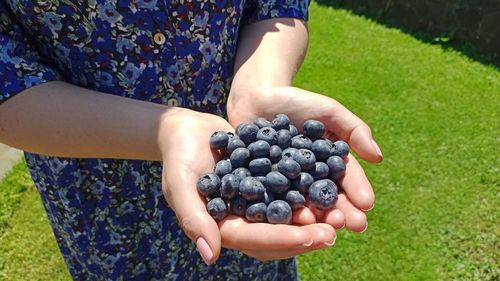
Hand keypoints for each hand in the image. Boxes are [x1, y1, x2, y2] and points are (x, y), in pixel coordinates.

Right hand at [158, 108, 335, 263]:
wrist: (188, 130)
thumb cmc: (179, 156)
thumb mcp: (181, 184)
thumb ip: (194, 218)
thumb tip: (210, 257)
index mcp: (223, 228)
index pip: (255, 240)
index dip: (283, 239)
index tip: (312, 236)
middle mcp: (243, 220)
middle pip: (278, 235)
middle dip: (306, 235)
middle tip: (335, 231)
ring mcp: (256, 204)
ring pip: (289, 217)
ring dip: (314, 218)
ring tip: (340, 215)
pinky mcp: (266, 185)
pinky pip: (290, 193)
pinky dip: (309, 193)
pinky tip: (331, 187)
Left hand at [227, 86, 382, 231]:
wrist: (257, 95)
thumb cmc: (298, 102)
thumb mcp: (329, 112)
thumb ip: (354, 131)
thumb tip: (378, 158)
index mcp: (328, 165)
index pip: (346, 180)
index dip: (357, 192)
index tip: (367, 203)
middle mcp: (308, 179)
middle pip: (326, 198)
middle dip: (340, 212)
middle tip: (353, 225)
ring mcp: (284, 185)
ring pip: (301, 204)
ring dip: (314, 217)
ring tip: (323, 226)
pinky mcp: (260, 186)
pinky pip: (270, 199)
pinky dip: (279, 209)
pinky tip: (289, 220)